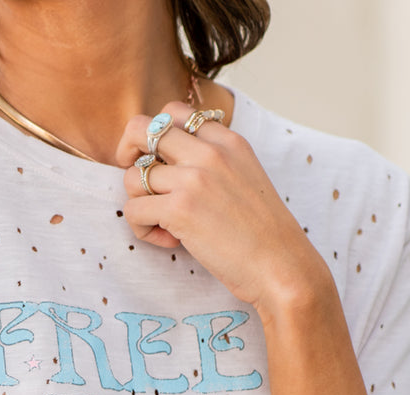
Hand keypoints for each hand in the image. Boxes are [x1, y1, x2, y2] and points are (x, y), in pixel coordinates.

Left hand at [116, 102, 329, 318]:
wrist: (282, 266)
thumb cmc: (263, 235)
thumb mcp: (246, 178)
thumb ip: (215, 163)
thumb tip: (170, 167)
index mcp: (227, 140)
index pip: (173, 112)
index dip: (156, 137)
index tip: (160, 163)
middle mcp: (208, 152)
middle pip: (141, 128)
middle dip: (127, 153)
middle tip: (139, 183)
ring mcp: (193, 178)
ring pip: (132, 176)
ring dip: (139, 203)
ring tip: (163, 225)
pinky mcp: (179, 209)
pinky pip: (133, 210)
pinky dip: (142, 230)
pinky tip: (169, 242)